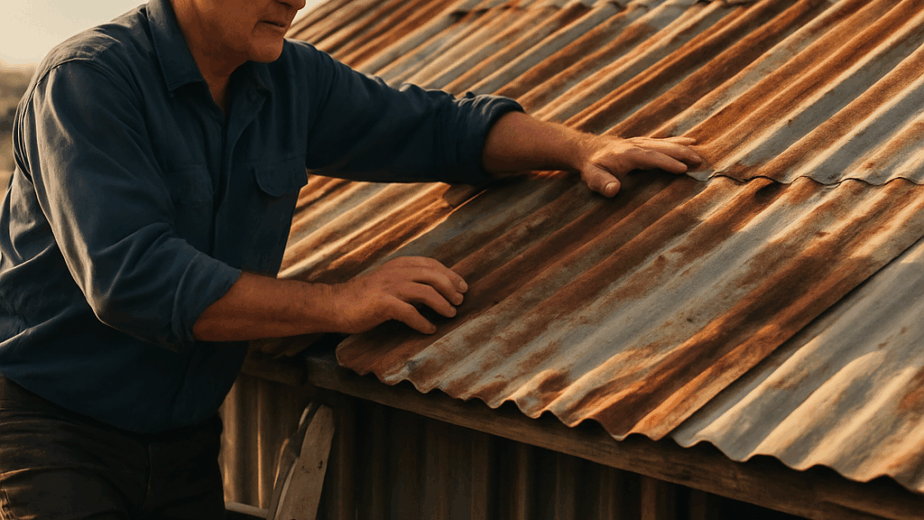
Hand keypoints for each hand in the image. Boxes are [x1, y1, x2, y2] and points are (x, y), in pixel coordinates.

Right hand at [330, 256, 466, 333]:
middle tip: (459, 301)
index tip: (462, 286)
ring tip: (450, 314)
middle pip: (433, 276)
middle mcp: (395, 272)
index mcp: (398, 265)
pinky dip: (423, 322)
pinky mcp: (382, 304)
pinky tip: (429, 330)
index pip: (431, 264)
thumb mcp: (387, 282)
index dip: (450, 275)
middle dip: (451, 288)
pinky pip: (410, 313)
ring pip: (426, 292)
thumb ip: (408, 283)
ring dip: (442, 305)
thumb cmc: (363, 297)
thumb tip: (434, 294)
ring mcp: (389, 287)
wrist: (334, 304)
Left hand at [577, 136, 701, 196]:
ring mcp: (642, 142)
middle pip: (663, 148)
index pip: (651, 157)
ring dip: (684, 148)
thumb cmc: (592, 166)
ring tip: (700, 155)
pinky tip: (692, 141)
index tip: (683, 169)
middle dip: (682, 153)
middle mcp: (637, 145)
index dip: (667, 162)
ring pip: (666, 143)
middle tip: (699, 162)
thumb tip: (613, 189)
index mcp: (627, 154)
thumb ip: (602, 183)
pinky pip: (664, 141)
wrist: (588, 149)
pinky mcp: (644, 143)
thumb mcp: (592, 177)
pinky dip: (678, 141)